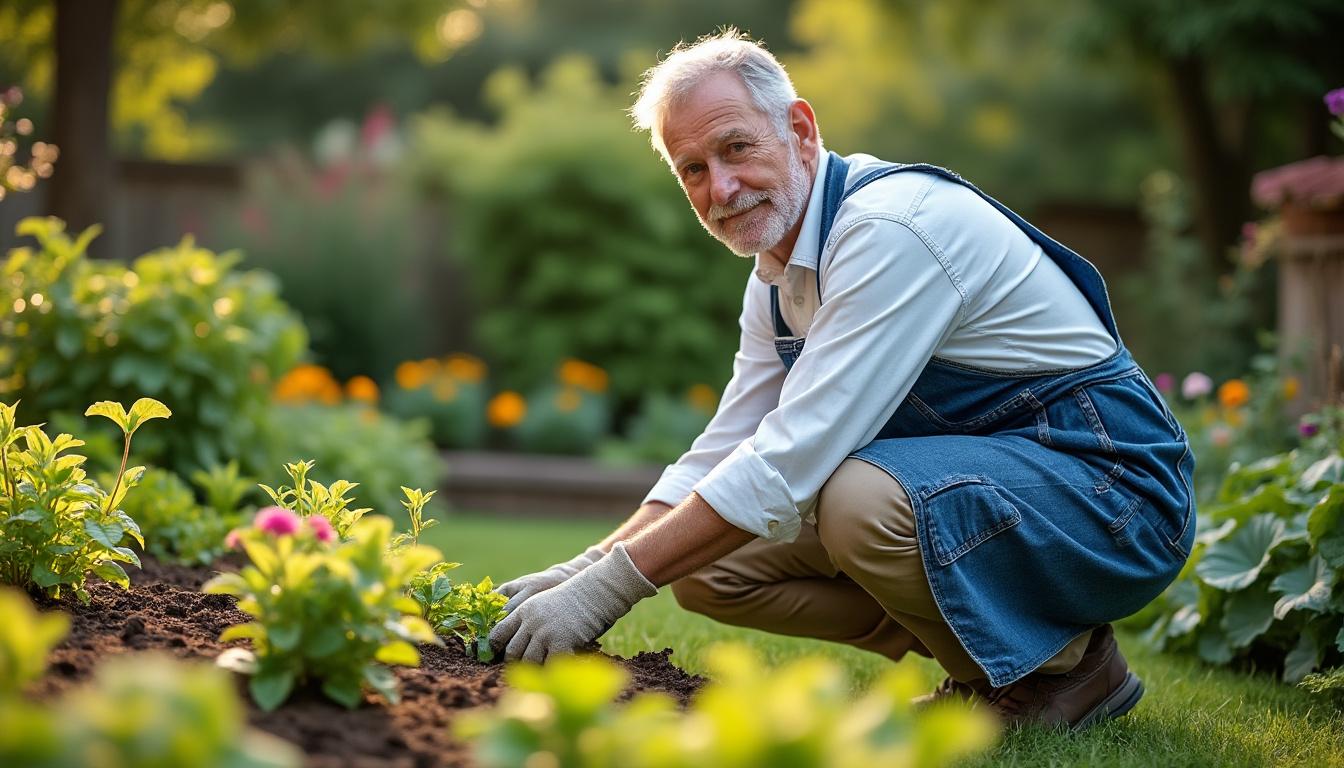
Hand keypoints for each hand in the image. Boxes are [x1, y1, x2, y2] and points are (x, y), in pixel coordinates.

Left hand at [488, 541, 656, 662]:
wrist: (594, 592)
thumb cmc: (572, 599)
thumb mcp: (543, 602)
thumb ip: (528, 618)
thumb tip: (516, 640)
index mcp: (524, 610)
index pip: (498, 632)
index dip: (495, 647)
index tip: (496, 656)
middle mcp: (531, 622)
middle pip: (512, 651)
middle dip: (514, 664)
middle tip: (519, 671)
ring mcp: (545, 632)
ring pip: (529, 661)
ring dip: (534, 669)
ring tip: (537, 674)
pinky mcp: (562, 642)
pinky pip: (550, 665)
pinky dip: (552, 671)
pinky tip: (555, 672)